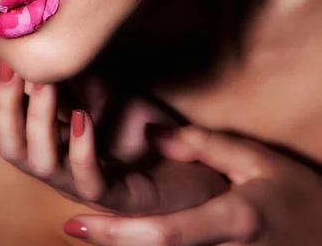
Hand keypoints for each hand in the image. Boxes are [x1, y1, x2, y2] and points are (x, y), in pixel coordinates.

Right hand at [0, 38, 227, 214]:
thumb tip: (42, 28)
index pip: (5, 104)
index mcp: (43, 133)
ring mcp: (77, 181)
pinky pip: (88, 180)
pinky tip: (83, 118)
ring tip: (45, 83)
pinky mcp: (113, 195)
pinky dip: (82, 150)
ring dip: (38, 121)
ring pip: (40, 162)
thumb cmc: (130, 122)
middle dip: (3, 102)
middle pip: (8, 140)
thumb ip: (67, 69)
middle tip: (9, 64)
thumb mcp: (96, 85)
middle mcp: (52, 159)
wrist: (180, 161)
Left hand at [63, 125, 321, 244]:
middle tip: (73, 225)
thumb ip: (202, 146)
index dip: (117, 231)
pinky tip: (127, 231)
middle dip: (112, 241)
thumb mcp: (255, 159)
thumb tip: (150, 134)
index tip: (77, 223)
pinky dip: (147, 243)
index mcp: (232, 220)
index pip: (165, 233)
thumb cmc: (297, 192)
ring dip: (126, 243)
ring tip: (92, 224)